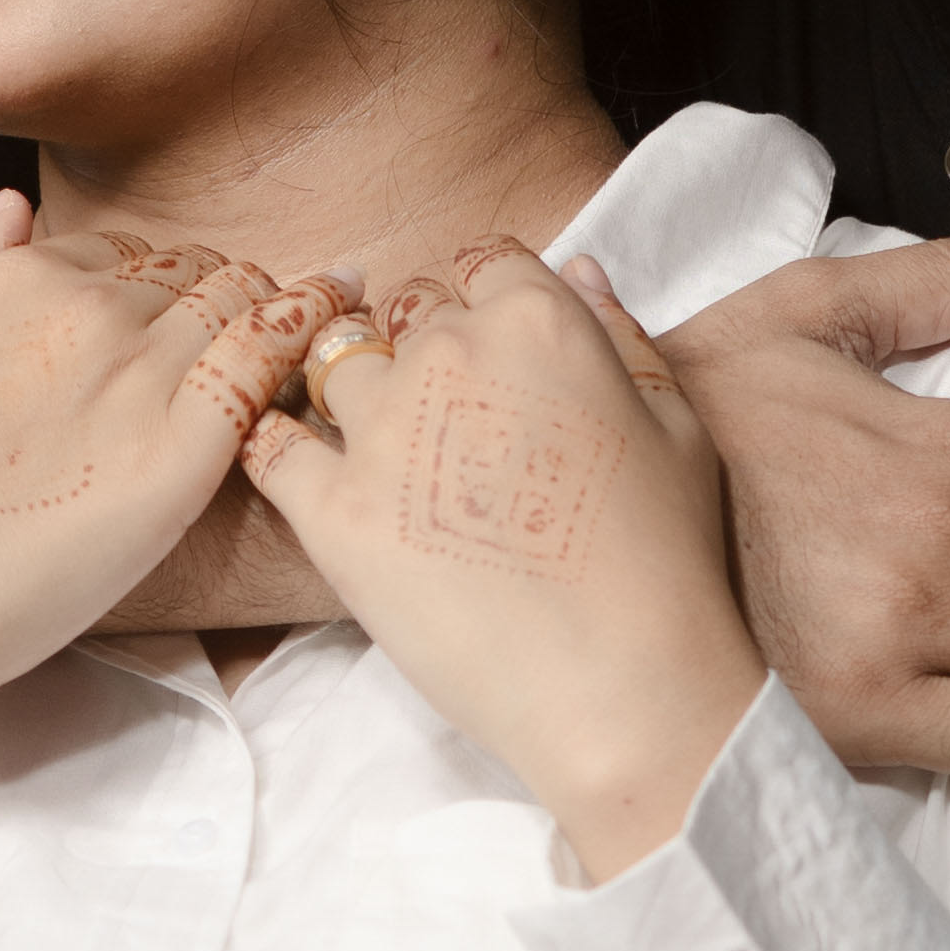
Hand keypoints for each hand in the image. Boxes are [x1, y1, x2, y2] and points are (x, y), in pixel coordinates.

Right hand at [0, 194, 342, 816]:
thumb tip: (9, 209)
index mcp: (18, 280)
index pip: (120, 255)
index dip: (156, 278)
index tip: (182, 298)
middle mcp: (85, 311)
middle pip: (189, 274)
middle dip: (221, 286)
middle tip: (257, 308)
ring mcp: (138, 377)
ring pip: (238, 303)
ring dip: (275, 299)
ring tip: (323, 299)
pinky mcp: (182, 453)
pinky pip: (268, 361)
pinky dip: (312, 322)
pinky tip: (341, 304)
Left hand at [243, 246, 762, 879]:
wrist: (623, 687)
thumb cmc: (666, 561)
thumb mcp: (677, 425)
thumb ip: (618, 332)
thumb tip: (573, 271)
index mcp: (536, 322)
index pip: (482, 262)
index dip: (486, 304)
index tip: (494, 354)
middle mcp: (449, 355)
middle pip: (408, 311)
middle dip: (424, 349)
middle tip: (451, 418)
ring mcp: (381, 433)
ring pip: (336, 366)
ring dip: (356, 393)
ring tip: (386, 449)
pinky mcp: (332, 513)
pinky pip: (273, 447)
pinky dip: (276, 444)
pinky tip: (299, 463)